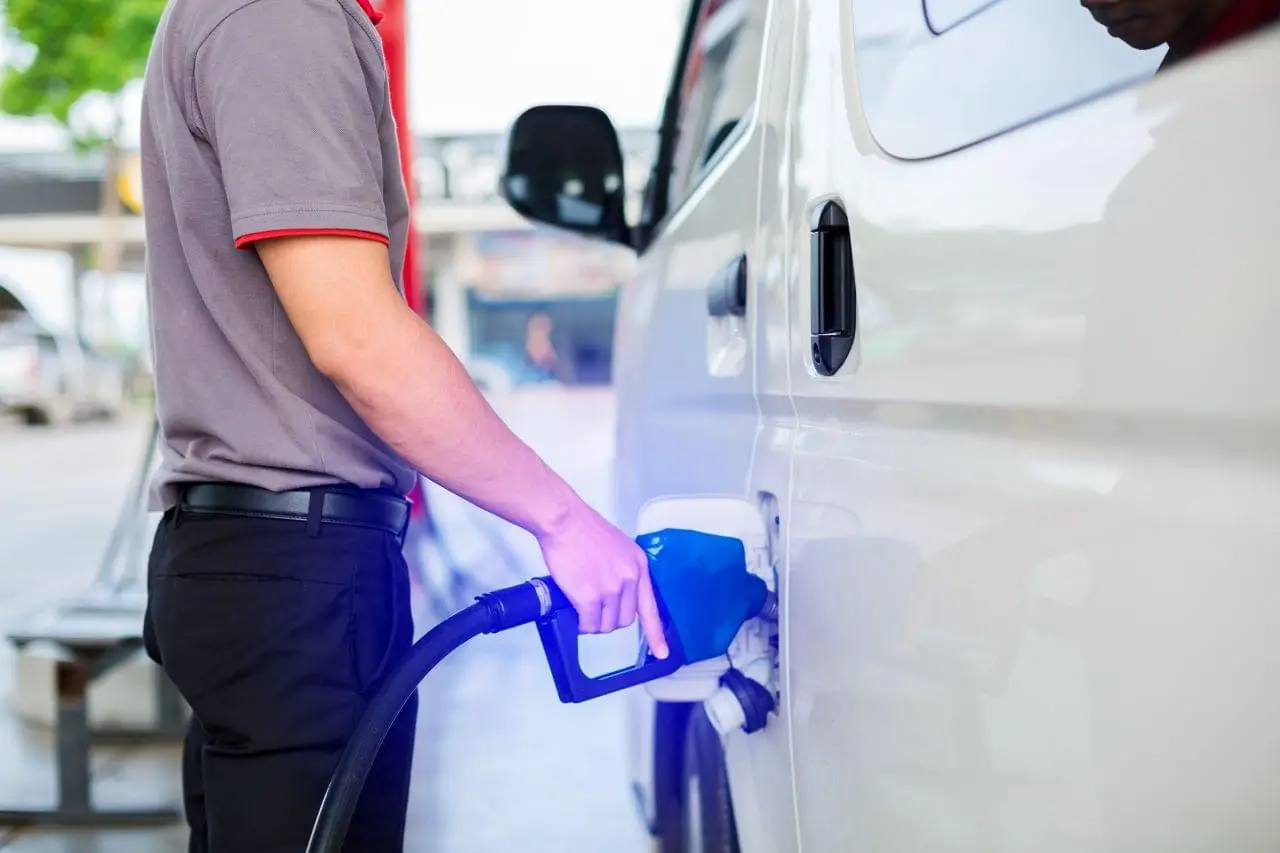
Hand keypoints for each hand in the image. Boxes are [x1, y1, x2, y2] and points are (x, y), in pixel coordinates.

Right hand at [538, 502, 669, 657]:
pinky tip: (575, 614)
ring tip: (582, 608)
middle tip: (594, 610)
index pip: (651, 607)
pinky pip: (588, 624)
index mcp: (638, 565)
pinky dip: (581, 624)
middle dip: (609, 619)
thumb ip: (622, 569)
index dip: (656, 633)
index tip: (662, 651)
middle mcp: (630, 578)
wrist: (564, 520)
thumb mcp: (617, 547)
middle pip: (625, 619)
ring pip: (606, 625)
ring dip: (594, 623)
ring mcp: (611, 589)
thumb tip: (616, 591)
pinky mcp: (591, 597)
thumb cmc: (582, 528)